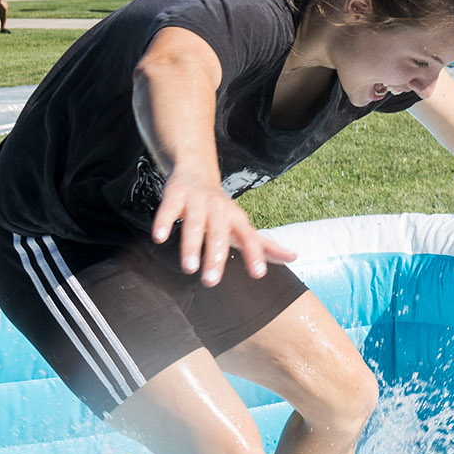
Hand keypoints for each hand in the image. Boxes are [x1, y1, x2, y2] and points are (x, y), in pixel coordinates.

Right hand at [152, 173, 297, 285]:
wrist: (196, 171)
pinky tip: (160, 238)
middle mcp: (219, 209)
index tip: (258, 274)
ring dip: (192, 245)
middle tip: (211, 282)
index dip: (254, 254)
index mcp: (237, 219)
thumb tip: (294, 257)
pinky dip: (164, 222)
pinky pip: (169, 209)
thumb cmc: (221, 210)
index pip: (249, 238)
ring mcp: (197, 201)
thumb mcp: (242, 225)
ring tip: (189, 268)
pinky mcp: (175, 194)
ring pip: (195, 223)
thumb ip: (265, 244)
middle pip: (219, 234)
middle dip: (216, 257)